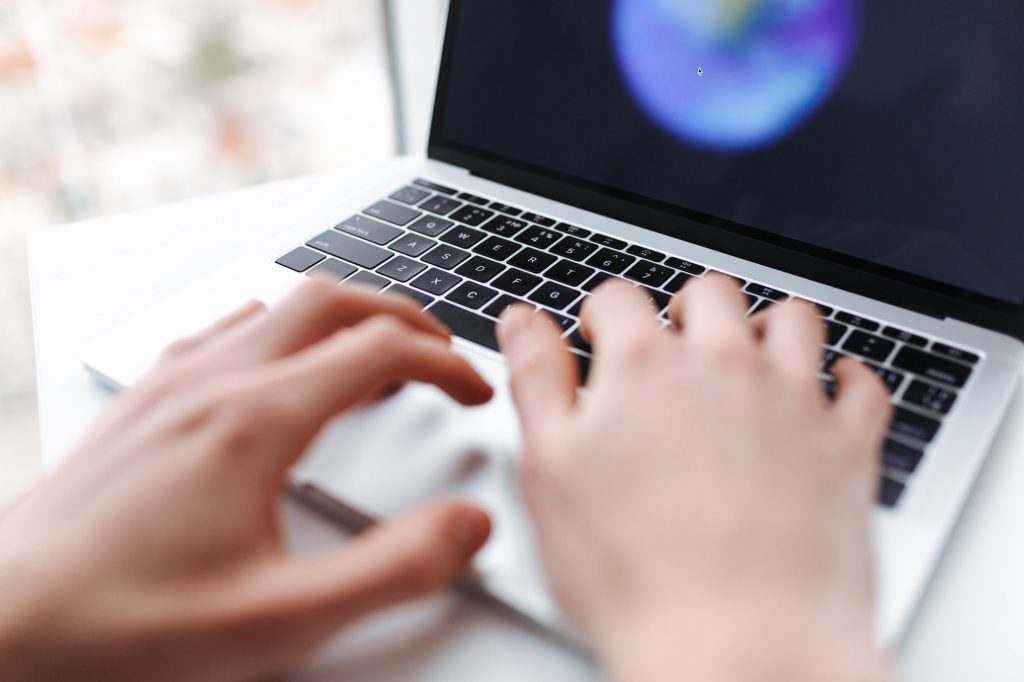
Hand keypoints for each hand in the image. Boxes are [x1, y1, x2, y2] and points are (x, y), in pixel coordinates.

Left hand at [0, 279, 492, 681]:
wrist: (5, 622)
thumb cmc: (125, 623)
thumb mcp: (283, 619)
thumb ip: (392, 570)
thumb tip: (467, 525)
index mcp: (259, 422)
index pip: (382, 351)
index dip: (447, 363)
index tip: (473, 390)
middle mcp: (216, 383)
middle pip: (334, 301)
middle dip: (403, 316)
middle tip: (439, 349)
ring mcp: (175, 383)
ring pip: (278, 306)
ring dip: (343, 317)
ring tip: (374, 353)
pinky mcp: (145, 400)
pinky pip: (226, 329)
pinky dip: (278, 329)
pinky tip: (277, 364)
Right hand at [499, 276, 893, 681]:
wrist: (739, 645)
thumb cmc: (635, 575)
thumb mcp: (549, 471)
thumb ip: (537, 380)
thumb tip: (523, 321)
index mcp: (644, 369)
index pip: (618, 297)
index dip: (602, 315)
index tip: (601, 338)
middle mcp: (723, 367)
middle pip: (710, 293)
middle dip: (686, 309)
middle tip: (675, 346)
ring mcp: (793, 401)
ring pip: (792, 320)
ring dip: (768, 327)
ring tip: (751, 358)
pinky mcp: (847, 447)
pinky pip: (864, 386)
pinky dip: (849, 378)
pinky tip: (831, 389)